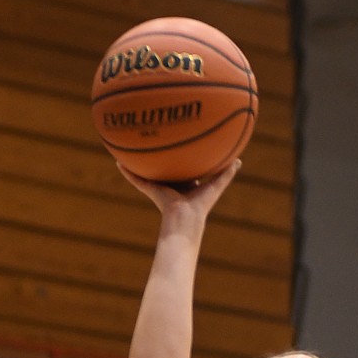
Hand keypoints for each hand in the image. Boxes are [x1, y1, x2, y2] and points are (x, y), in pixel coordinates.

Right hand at [117, 157, 239, 221]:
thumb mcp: (216, 185)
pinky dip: (128, 172)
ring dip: (139, 162)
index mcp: (187, 183)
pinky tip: (118, 162)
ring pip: (148, 171)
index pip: (184, 167)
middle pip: (165, 167)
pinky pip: (136, 179)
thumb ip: (227, 173)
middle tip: (155, 139)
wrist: (187, 218)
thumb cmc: (202, 204)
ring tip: (130, 147)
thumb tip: (239, 160)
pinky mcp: (151, 189)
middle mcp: (172, 184)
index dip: (183, 157)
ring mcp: (160, 186)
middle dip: (160, 157)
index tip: (181, 145)